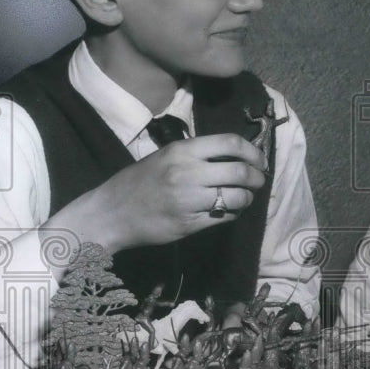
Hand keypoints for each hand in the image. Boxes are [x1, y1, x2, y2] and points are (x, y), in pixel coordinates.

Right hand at [47, 134, 265, 254]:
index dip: (253, 151)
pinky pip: (224, 217)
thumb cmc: (139, 181)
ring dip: (248, 198)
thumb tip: (237, 154)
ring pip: (236, 198)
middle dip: (257, 177)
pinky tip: (230, 210)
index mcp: (182, 151)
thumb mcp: (165, 156)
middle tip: (259, 181)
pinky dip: (234, 213)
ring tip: (245, 197)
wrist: (110, 213)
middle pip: (240, 172)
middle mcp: (187, 173)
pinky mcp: (189, 224)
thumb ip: (197, 154)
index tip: (259, 160)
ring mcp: (188, 200)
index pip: (230, 143)